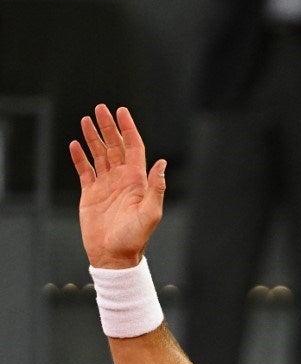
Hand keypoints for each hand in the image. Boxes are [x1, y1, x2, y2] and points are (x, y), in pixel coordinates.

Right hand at [70, 105, 165, 268]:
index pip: (133, 148)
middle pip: (115, 146)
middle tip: (100, 108)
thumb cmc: (135, 238)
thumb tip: (161, 163)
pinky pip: (85, 170)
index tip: (122, 112)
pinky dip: (80, 157)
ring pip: (99, 155)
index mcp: (137, 181)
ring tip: (86, 120)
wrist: (114, 255)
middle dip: (108, 127)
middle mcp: (122, 179)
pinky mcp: (91, 194)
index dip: (128, 129)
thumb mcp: (151, 213)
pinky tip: (75, 145)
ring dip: (93, 137)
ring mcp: (106, 185)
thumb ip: (156, 188)